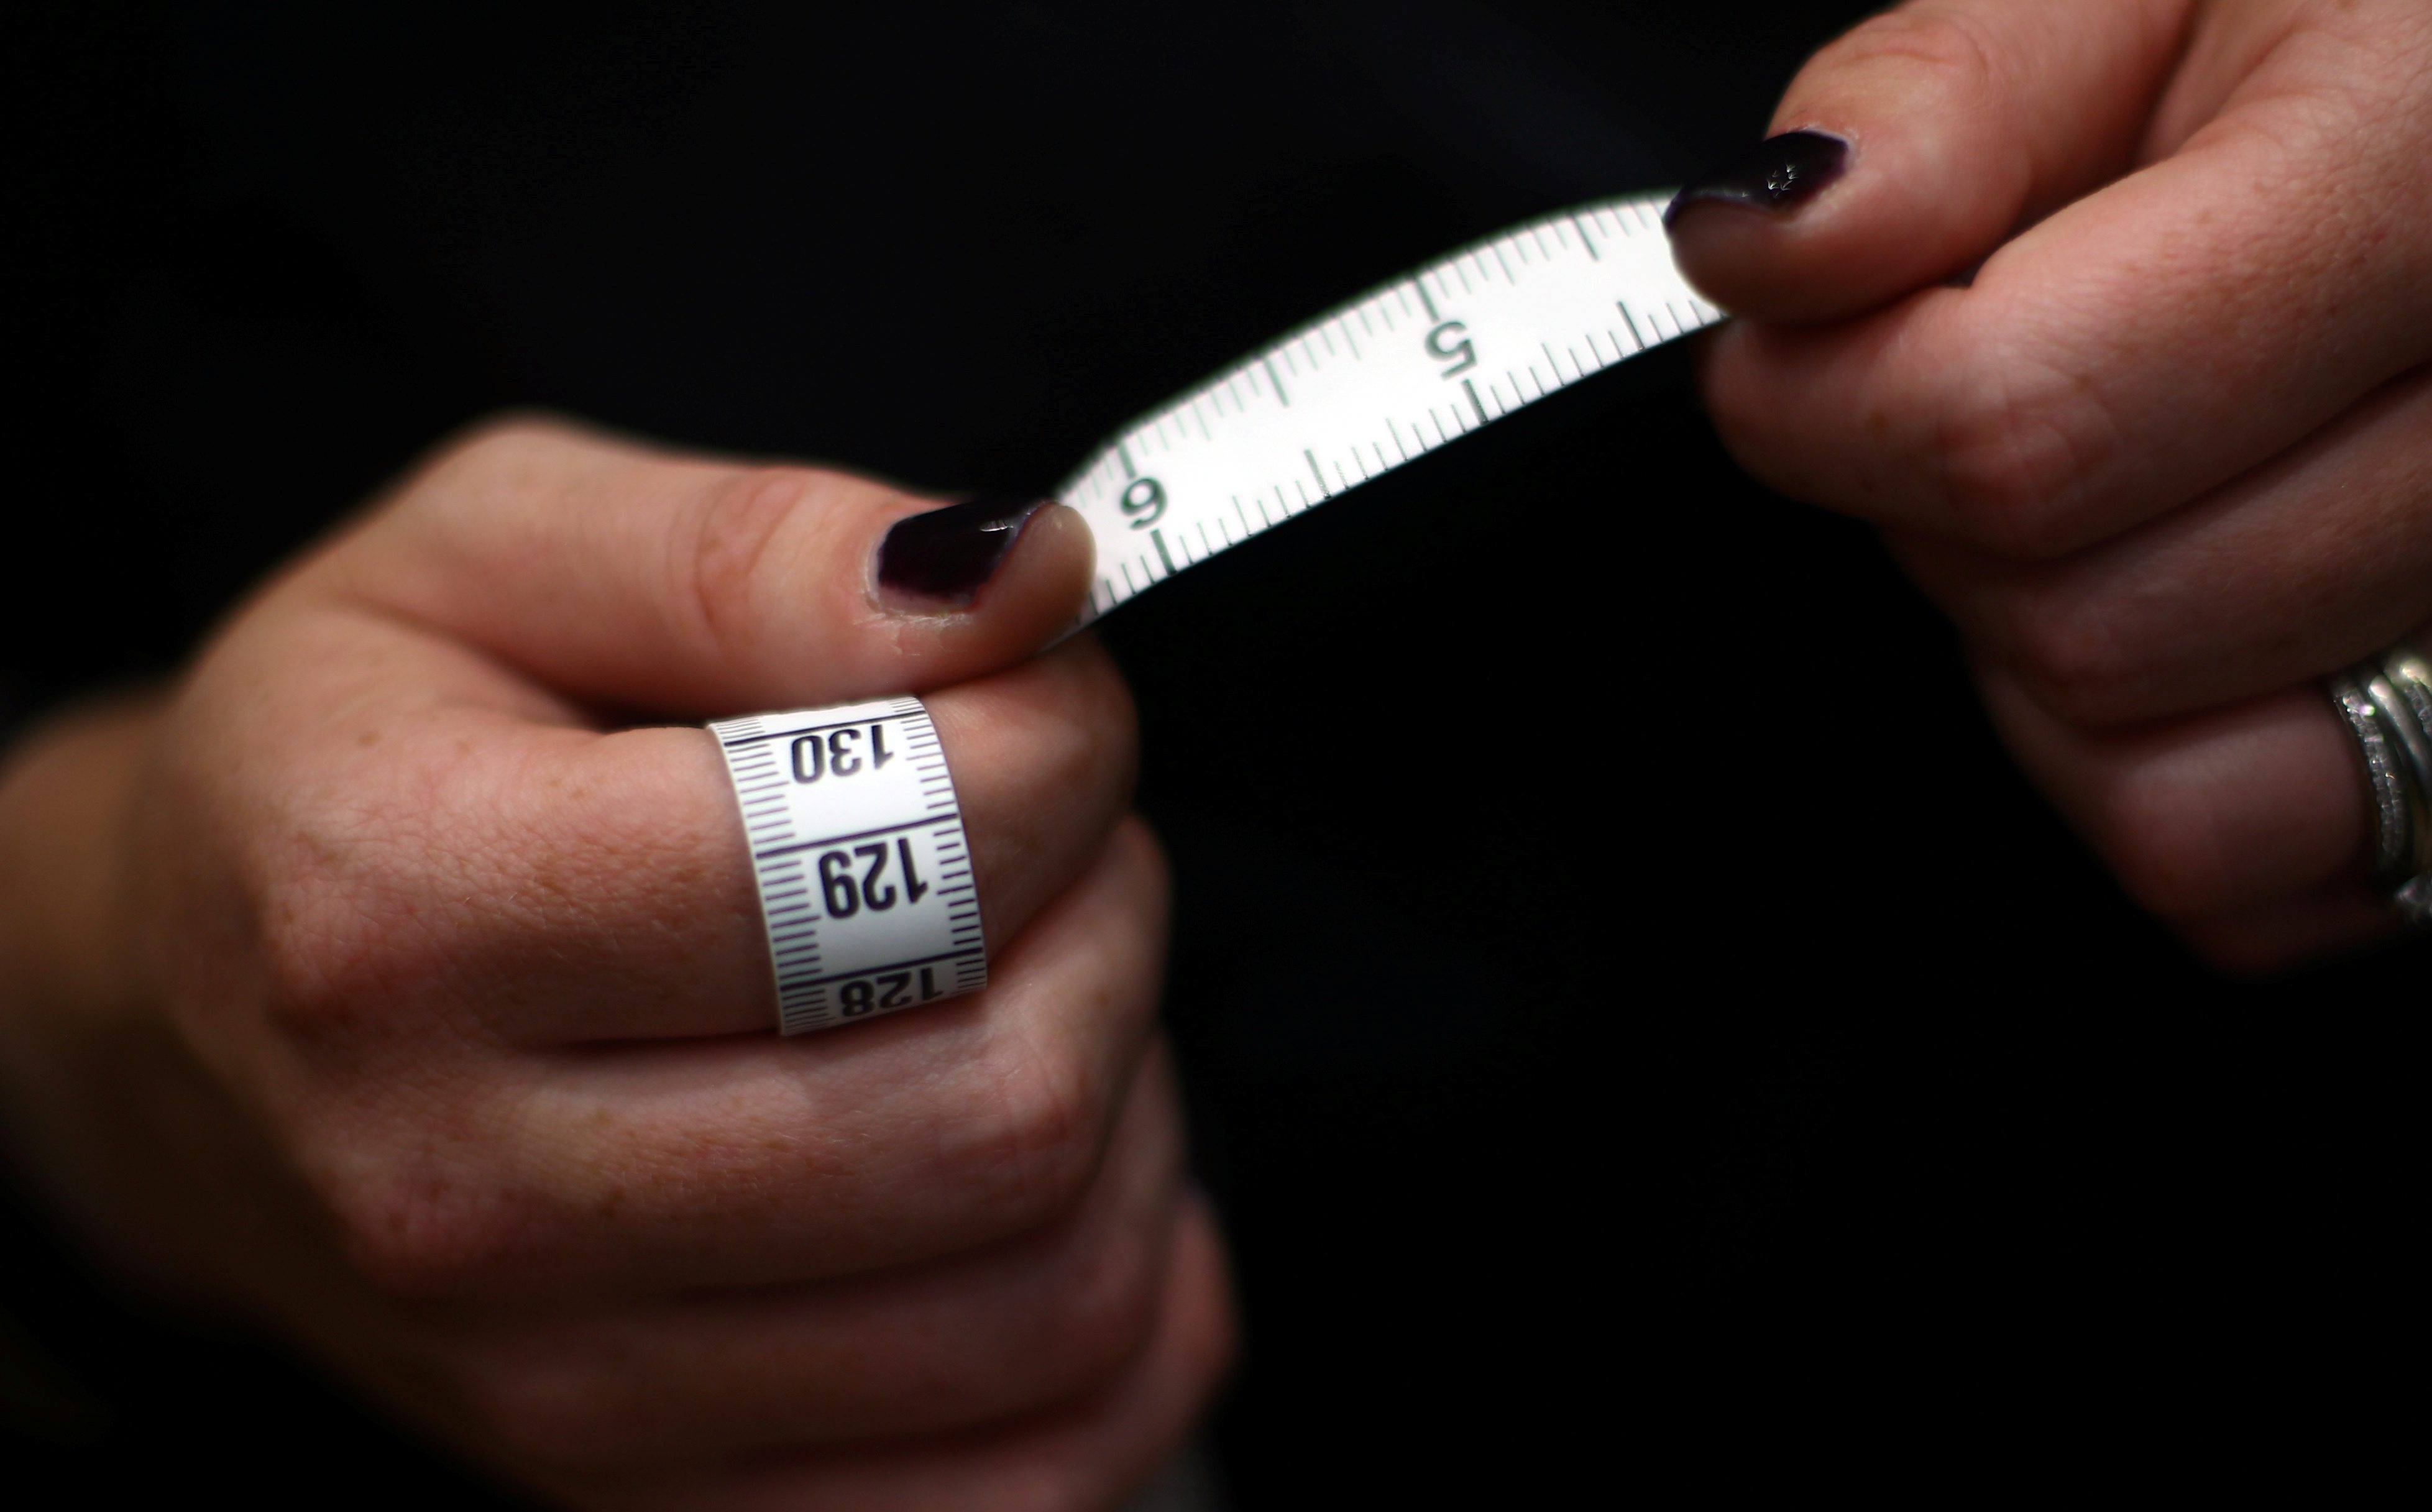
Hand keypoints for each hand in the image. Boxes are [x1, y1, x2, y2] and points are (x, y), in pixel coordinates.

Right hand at [0, 418, 1231, 1508]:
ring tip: (1029, 997)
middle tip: (1046, 850)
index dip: (1052, 751)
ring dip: (1128, 1118)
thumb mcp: (501, 550)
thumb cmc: (356, 764)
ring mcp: (566, 1398)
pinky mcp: (654, 1500)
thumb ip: (767, 553)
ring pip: (1051, 1302)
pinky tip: (1057, 1189)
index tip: (1033, 702)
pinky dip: (1122, 1330)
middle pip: (1002, 1108)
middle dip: (1108, 931)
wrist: (185, 1031)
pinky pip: (1028, 1482)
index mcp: (406, 918)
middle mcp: (469, 1199)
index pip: (891, 868)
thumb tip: (1027, 584)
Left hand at [1667, 0, 2431, 968]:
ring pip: (2170, 795)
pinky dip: (2156, 781)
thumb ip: (1944, 103)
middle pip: (2086, 626)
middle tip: (1992, 386)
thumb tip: (1772, 244)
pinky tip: (2176, 616)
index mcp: (2428, 173)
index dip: (1831, 407)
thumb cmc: (2328, 39)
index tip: (1798, 344)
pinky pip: (2251, 882)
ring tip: (2107, 491)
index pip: (2019, 429)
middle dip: (1955, 527)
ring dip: (2055, 662)